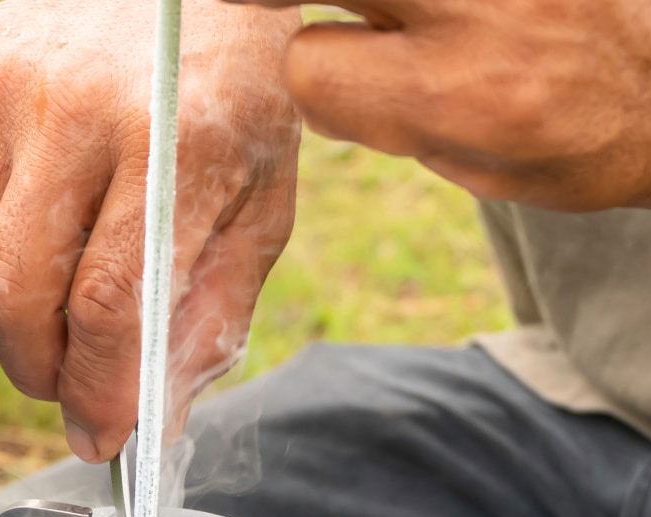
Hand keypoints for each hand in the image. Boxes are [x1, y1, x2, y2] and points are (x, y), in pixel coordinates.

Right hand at [0, 0, 300, 461]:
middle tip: (68, 387)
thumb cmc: (237, 102)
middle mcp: (81, 106)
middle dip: (35, 372)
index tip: (98, 440)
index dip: (97, 391)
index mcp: (179, 145)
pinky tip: (44, 208)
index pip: (110, 303)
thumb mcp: (260, 211)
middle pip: (12, 293)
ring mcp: (12, 80)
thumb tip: (148, 420)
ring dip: (14, 311)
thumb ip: (208, 320)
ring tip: (63, 295)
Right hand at [230, 0, 650, 211]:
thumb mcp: (468, 163)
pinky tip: (441, 15)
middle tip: (285, 9)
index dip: (309, 73)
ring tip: (386, 17)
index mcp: (455, 94)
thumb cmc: (569, 142)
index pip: (307, 64)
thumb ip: (381, 116)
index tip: (331, 72)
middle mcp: (478, 8)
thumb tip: (304, 63)